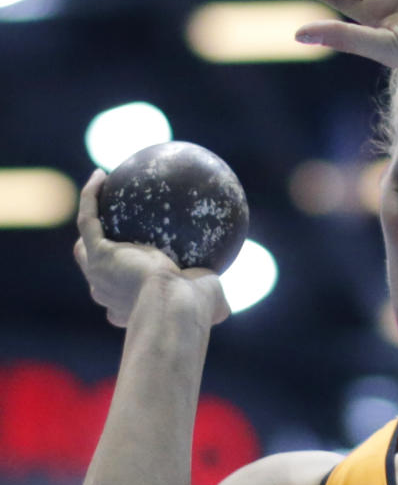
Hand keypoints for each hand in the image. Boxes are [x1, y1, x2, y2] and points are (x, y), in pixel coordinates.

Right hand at [74, 170, 229, 328]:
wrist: (176, 304)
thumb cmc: (195, 308)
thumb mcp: (210, 305)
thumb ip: (214, 302)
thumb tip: (226, 306)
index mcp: (129, 310)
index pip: (118, 304)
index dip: (122, 292)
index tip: (138, 275)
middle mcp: (108, 295)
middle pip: (96, 274)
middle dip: (100, 259)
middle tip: (116, 236)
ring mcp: (98, 273)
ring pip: (83, 246)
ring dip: (89, 222)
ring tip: (100, 197)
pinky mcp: (96, 253)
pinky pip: (88, 219)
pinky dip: (90, 197)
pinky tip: (101, 175)